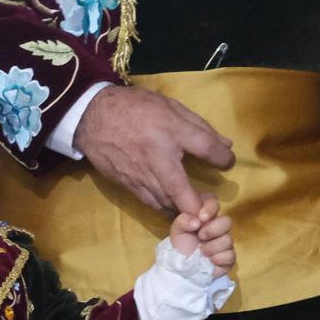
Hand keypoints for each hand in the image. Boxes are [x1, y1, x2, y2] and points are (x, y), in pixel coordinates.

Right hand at [75, 84, 234, 216]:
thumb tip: (225, 146)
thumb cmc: (135, 108)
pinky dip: (166, 209)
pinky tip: (175, 209)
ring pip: (165, 203)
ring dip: (183, 212)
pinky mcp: (128, 185)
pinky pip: (151, 203)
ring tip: (197, 212)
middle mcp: (156, 157)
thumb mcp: (170, 107)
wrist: (92, 117)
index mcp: (169, 130)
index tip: (227, 162)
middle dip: (198, 206)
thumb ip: (199, 127)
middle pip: (181, 190)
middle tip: (211, 209)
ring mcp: (140, 175)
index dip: (222, 158)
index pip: (205, 147)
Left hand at [169, 195, 234, 275]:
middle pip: (227, 221)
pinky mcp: (228, 258)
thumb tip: (197, 221)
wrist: (181, 269)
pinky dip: (218, 259)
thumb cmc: (180, 247)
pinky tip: (209, 261)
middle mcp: (218, 229)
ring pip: (228, 240)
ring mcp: (225, 243)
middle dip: (213, 229)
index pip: (215, 204)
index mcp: (207, 219)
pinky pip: (230, 255)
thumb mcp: (177, 231)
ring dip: (212, 247)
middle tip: (201, 236)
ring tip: (201, 251)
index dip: (211, 208)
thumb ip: (183, 220)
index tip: (202, 217)